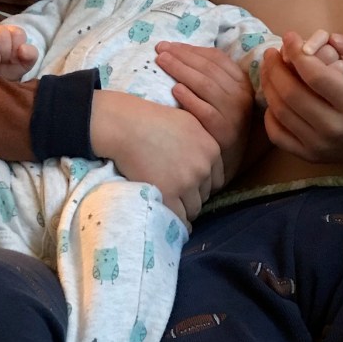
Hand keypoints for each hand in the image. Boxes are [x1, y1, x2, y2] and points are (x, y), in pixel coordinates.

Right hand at [0, 24, 37, 80]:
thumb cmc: (12, 68)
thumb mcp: (26, 64)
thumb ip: (31, 55)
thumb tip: (22, 49)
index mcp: (13, 32)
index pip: (17, 34)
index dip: (17, 49)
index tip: (15, 58)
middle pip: (1, 34)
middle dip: (5, 53)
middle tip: (4, 62)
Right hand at [90, 91, 222, 226]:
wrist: (126, 125)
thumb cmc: (152, 119)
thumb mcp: (188, 122)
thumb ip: (202, 141)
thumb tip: (203, 158)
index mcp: (212, 149)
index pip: (216, 180)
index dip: (202, 185)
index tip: (189, 187)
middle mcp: (203, 167)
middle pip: (205, 195)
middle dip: (192, 197)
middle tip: (175, 195)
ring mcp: (187, 182)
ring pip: (194, 209)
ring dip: (183, 209)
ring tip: (170, 205)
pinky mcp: (169, 194)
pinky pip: (180, 217)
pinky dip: (176, 221)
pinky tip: (170, 219)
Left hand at [155, 41, 254, 180]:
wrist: (226, 158)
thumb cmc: (216, 121)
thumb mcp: (221, 96)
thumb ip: (208, 75)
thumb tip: (177, 51)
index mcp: (241, 82)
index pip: (216, 58)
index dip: (191, 49)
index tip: (169, 45)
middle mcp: (241, 96)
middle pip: (208, 68)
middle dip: (182, 56)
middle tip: (159, 50)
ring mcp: (234, 114)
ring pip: (206, 85)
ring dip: (181, 70)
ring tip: (161, 62)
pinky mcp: (224, 132)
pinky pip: (205, 111)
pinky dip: (190, 98)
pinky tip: (174, 89)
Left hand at [260, 31, 342, 163]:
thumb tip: (331, 39)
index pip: (315, 76)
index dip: (297, 53)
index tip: (290, 37)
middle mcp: (335, 128)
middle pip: (292, 94)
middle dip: (276, 68)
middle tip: (271, 53)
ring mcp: (320, 146)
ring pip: (281, 112)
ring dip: (269, 86)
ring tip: (269, 69)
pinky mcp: (309, 156)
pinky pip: (277, 135)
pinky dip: (269, 115)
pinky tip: (274, 97)